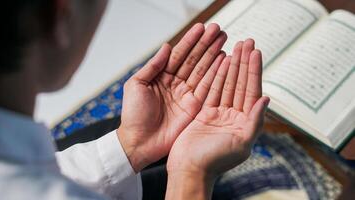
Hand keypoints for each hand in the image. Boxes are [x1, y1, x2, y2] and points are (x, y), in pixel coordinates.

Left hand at [118, 23, 227, 171]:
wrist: (139, 142)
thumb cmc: (133, 115)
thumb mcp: (136, 85)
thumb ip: (153, 66)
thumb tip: (166, 46)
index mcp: (161, 77)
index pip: (179, 54)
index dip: (190, 40)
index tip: (201, 27)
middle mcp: (176, 84)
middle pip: (194, 60)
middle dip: (206, 44)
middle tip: (219, 30)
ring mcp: (186, 95)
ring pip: (203, 71)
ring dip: (214, 56)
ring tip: (225, 41)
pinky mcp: (195, 107)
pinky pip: (208, 88)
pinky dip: (217, 75)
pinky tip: (225, 62)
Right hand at [167, 39, 269, 178]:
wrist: (189, 169)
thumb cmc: (215, 160)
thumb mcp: (241, 143)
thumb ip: (254, 121)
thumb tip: (267, 100)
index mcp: (245, 123)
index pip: (252, 91)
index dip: (254, 71)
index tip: (255, 52)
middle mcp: (234, 116)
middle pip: (240, 84)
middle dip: (244, 63)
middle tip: (246, 42)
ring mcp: (219, 114)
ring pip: (227, 84)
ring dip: (232, 66)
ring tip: (235, 47)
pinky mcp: (205, 113)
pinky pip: (212, 91)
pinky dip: (216, 76)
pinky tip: (220, 63)